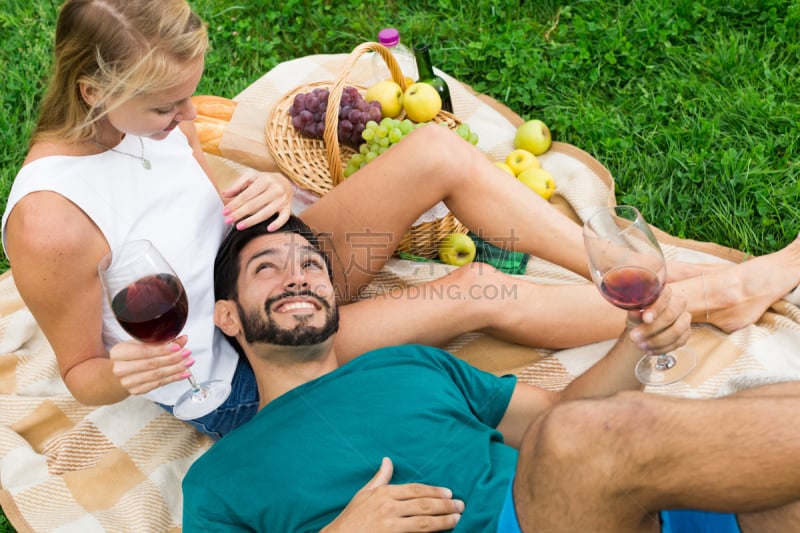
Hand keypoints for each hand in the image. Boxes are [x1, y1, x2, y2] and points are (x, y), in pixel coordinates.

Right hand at [109, 335, 192, 394]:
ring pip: (157, 375)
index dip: (162, 349)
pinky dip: (173, 378)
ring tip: (188, 362)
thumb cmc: (130, 354)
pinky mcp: (137, 390)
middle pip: (152, 364)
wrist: (119, 372)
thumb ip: (160, 340)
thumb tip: (182, 339)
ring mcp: (128, 382)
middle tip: (187, 353)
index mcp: (119, 353)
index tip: (178, 346)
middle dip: (172, 359)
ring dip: (176, 369)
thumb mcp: (140, 343)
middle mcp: (121, 369)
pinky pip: (159, 384)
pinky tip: (184, 373)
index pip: (144, 351)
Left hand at [221, 171, 291, 230]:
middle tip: (228, 221)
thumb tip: (225, 194)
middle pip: (254, 204)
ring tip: (239, 226)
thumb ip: (237, 185)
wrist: (285, 181)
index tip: (225, 212)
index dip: (235, 204)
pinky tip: (268, 229)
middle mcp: (275, 189)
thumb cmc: (264, 181)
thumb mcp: (251, 177)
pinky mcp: (288, 208)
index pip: (247, 195)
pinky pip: (284, 218)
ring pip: (266, 213)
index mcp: (265, 180)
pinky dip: (277, 224)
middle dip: (239, 214)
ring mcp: (282, 199)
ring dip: (252, 221)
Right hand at [321, 457, 462, 532]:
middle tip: (460, 505)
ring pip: (424, 522)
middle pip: (424, 505)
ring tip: (457, 519)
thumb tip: (387, 460)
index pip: (416, 490)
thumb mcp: (364, 494)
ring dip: (444, 520)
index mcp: (384, 493)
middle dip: (445, 505)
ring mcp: (390, 525)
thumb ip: (380, 478)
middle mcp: (389, 507)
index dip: (434, 491)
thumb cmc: (351, 518)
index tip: (449, 492)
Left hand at [628, 286, 690, 353]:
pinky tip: (650, 350)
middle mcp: (679, 304)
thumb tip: (633, 311)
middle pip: (670, 315)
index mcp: (666, 293)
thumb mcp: (633, 314)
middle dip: (651, 328)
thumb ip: (634, 312)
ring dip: (656, 341)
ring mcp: (685, 318)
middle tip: (634, 337)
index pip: (664, 297)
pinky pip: (678, 342)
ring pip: (676, 331)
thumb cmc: (639, 316)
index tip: (645, 319)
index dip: (656, 308)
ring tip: (640, 345)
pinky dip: (662, 348)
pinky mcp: (687, 333)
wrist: (644, 329)